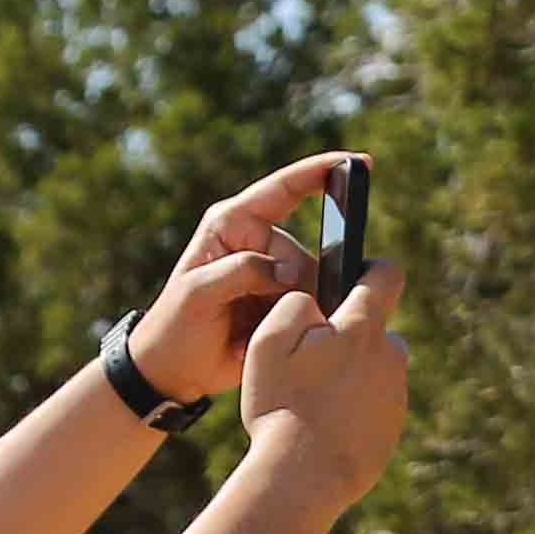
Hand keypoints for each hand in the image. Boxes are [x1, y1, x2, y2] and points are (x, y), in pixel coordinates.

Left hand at [122, 158, 348, 403]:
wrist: (175, 370)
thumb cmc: (175, 325)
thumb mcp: (198, 292)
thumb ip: (243, 271)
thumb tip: (290, 270)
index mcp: (234, 223)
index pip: (284, 189)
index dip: (321, 172)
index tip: (359, 162)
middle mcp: (260, 243)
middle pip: (306, 257)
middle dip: (297, 287)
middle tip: (264, 314)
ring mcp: (275, 276)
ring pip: (315, 288)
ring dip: (297, 312)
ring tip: (258, 331)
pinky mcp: (285, 306)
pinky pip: (312, 311)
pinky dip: (301, 326)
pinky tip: (272, 338)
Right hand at [241, 255, 409, 513]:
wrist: (302, 479)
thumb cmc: (281, 406)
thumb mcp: (269, 342)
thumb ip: (296, 306)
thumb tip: (315, 302)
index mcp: (362, 329)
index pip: (386, 275)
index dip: (371, 268)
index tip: (355, 275)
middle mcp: (390, 358)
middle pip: (377, 331)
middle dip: (351, 337)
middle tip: (312, 362)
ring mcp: (396, 396)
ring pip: (375, 370)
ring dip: (352, 375)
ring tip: (314, 400)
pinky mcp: (393, 430)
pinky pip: (374, 406)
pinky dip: (354, 409)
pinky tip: (323, 426)